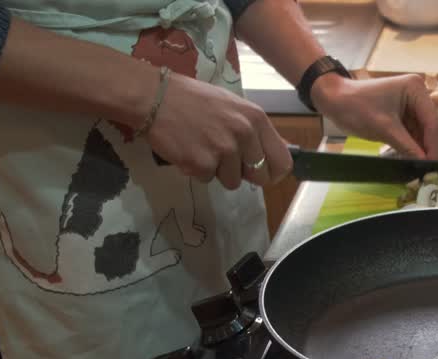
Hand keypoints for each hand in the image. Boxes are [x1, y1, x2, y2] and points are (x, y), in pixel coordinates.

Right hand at [140, 67, 294, 188]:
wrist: (155, 97)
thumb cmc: (194, 99)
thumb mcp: (234, 106)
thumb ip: (256, 130)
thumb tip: (283, 150)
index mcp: (256, 119)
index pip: (282, 161)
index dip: (273, 172)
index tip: (262, 173)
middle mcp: (244, 134)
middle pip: (259, 177)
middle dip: (243, 173)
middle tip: (224, 159)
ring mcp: (223, 150)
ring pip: (232, 181)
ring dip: (217, 171)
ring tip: (202, 147)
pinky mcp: (202, 163)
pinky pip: (207, 179)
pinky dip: (197, 170)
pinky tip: (188, 149)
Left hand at [311, 74, 437, 160]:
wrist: (334, 100)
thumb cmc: (356, 107)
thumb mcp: (384, 128)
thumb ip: (407, 147)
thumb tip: (425, 165)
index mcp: (415, 89)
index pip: (432, 122)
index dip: (434, 147)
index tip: (433, 168)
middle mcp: (418, 94)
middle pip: (430, 128)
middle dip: (429, 149)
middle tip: (429, 172)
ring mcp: (411, 105)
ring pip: (423, 133)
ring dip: (421, 151)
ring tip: (421, 170)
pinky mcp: (403, 115)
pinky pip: (413, 134)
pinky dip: (412, 147)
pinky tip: (412, 161)